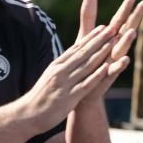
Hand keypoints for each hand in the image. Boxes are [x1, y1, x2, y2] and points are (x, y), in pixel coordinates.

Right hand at [19, 0, 142, 132]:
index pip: (76, 48)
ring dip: (102, 52)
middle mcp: (61, 71)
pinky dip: (96, 75)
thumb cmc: (41, 97)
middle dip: (99, 40)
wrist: (28, 115)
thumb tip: (74, 58)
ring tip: (114, 42)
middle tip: (113, 28)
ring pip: (86, 65)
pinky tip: (107, 67)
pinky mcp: (69, 97)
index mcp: (57, 65)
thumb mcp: (51, 77)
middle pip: (83, 53)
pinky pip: (85, 84)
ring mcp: (65, 83)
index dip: (91, 37)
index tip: (103, 27)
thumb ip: (62, 68)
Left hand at [75, 0, 142, 99]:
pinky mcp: (107, 75)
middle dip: (135, 17)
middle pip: (127, 30)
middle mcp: (115, 48)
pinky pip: (115, 69)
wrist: (83, 86)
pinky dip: (121, 65)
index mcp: (110, 37)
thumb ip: (89, 16)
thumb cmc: (87, 58)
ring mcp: (112, 61)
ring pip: (122, 49)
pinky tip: (126, 60)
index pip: (119, 20)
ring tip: (133, 31)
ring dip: (128, 41)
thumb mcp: (86, 35)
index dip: (125, 9)